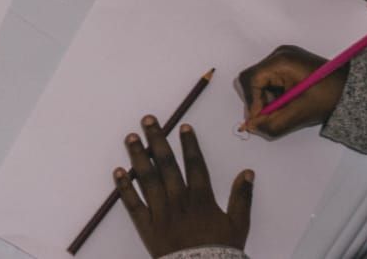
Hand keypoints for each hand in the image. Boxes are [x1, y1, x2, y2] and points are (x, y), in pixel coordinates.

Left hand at [116, 120, 252, 256]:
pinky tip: (118, 171)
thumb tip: (248, 172)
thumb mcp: (239, 225)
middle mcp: (179, 201)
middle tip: (148, 120)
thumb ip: (242, 198)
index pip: (194, 165)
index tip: (182, 127)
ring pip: (148, 180)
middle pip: (167, 165)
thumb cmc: (220, 251)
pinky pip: (133, 205)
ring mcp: (160, 213)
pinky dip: (125, 188)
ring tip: (131, 137)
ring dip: (139, 157)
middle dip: (157, 140)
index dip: (189, 145)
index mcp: (201, 199)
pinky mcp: (146, 227)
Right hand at [238, 46, 345, 137]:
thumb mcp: (300, 114)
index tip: (260, 119)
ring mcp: (285, 57)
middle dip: (259, 100)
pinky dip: (275, 93)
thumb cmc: (330, 97)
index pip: (251, 79)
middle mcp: (280, 54)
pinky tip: (289, 101)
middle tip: (272, 115)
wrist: (353, 88)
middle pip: (254, 78)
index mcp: (282, 61)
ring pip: (262, 80)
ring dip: (267, 98)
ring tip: (285, 109)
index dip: (251, 101)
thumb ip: (273, 123)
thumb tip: (251, 128)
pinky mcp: (289, 62)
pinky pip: (272, 79)